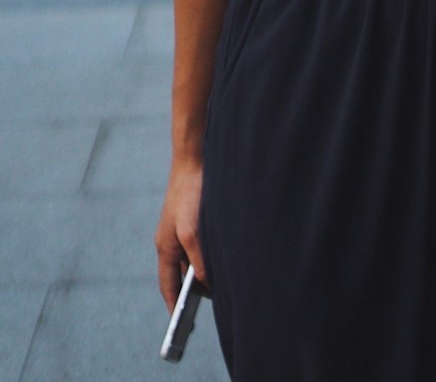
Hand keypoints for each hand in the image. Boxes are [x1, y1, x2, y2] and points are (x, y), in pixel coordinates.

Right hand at [155, 156, 207, 309]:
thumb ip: (197, 259)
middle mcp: (170, 242)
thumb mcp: (193, 231)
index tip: (179, 326)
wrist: (194, 160)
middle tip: (200, 314)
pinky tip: (220, 265)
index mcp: (165, 247)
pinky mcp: (192, 222)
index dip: (173, 305)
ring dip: (199, 276)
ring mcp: (180, 232)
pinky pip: (197, 249)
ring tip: (215, 293)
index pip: (167, 285)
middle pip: (179, 275)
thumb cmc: (190, 194)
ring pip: (189, 262)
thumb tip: (203, 282)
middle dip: (188, 294)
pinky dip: (205, 260)